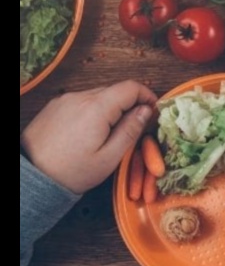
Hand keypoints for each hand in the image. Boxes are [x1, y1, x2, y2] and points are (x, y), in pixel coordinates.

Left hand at [20, 81, 156, 193]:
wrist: (31, 178)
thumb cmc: (71, 172)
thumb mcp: (109, 157)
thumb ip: (130, 130)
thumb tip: (146, 110)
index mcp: (96, 108)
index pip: (131, 87)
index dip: (147, 96)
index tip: (153, 111)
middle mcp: (79, 97)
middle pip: (115, 90)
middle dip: (129, 104)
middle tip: (134, 126)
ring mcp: (64, 100)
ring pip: (98, 95)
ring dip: (110, 107)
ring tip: (109, 133)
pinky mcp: (53, 107)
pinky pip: (81, 102)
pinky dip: (92, 110)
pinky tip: (88, 132)